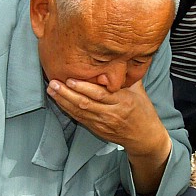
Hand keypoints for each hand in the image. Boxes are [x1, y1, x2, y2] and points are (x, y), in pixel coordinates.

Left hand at [47, 77, 170, 193]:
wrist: (144, 137)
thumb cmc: (143, 111)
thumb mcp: (139, 91)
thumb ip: (126, 76)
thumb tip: (116, 57)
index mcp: (123, 101)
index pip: (100, 94)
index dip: (84, 87)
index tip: (71, 79)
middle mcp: (111, 113)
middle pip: (86, 103)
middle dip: (67, 93)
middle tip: (54, 82)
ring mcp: (103, 123)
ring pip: (80, 111)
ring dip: (63, 100)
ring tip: (52, 89)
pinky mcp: (97, 129)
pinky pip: (80, 118)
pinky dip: (68, 109)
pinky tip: (58, 101)